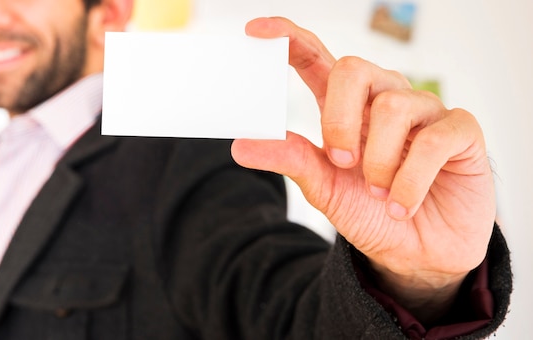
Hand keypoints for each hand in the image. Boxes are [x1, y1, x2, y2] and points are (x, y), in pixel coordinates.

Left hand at [231, 17, 495, 322]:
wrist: (416, 254)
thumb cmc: (372, 213)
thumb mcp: (324, 188)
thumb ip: (291, 161)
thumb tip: (241, 145)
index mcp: (346, 109)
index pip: (317, 58)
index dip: (289, 39)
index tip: (255, 31)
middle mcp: (384, 100)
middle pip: (353, 69)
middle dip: (338, 119)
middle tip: (342, 162)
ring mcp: (425, 112)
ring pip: (393, 106)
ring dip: (379, 162)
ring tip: (381, 194)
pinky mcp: (461, 131)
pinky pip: (434, 139)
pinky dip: (411, 180)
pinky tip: (404, 205)